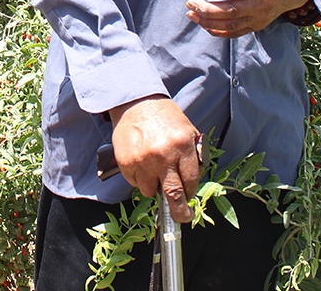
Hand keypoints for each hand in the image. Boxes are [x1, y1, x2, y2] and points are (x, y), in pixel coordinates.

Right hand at [109, 96, 200, 222]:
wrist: (136, 102)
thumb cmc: (164, 116)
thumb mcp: (187, 129)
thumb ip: (193, 153)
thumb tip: (194, 180)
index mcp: (183, 145)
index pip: (191, 180)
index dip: (191, 191)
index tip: (189, 197)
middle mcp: (164, 155)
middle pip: (174, 195)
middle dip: (180, 212)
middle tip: (183, 217)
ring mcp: (144, 160)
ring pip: (151, 191)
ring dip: (154, 186)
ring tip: (154, 169)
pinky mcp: (127, 163)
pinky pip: (135, 183)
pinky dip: (139, 178)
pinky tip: (142, 162)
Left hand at [186, 0, 310, 37]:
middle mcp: (265, 5)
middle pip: (234, 10)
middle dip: (209, 9)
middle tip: (190, 3)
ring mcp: (261, 18)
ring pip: (232, 24)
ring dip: (209, 22)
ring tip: (191, 14)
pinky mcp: (257, 26)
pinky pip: (236, 32)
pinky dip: (219, 31)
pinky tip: (204, 25)